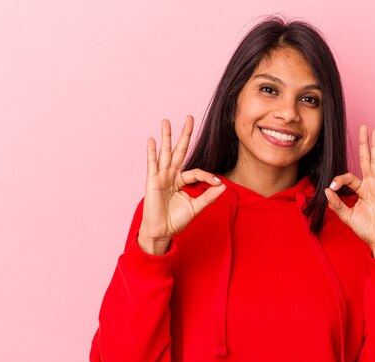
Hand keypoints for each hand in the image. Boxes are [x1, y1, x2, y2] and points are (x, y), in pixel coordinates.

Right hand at [138, 116, 225, 254]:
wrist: (161, 232)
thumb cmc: (176, 220)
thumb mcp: (196, 208)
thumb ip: (208, 196)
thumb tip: (223, 186)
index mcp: (181, 181)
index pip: (196, 172)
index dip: (207, 176)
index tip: (217, 183)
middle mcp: (171, 176)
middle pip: (179, 151)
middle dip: (185, 135)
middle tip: (189, 117)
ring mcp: (161, 177)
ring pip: (166, 153)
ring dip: (166, 137)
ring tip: (166, 121)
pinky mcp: (152, 182)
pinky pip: (152, 164)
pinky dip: (152, 152)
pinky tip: (151, 140)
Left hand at [324, 125, 374, 263]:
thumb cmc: (367, 230)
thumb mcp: (348, 217)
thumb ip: (337, 205)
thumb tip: (326, 191)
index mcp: (361, 190)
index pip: (349, 177)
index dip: (339, 179)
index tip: (333, 187)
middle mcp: (371, 185)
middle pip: (366, 160)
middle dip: (364, 144)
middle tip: (362, 127)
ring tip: (374, 131)